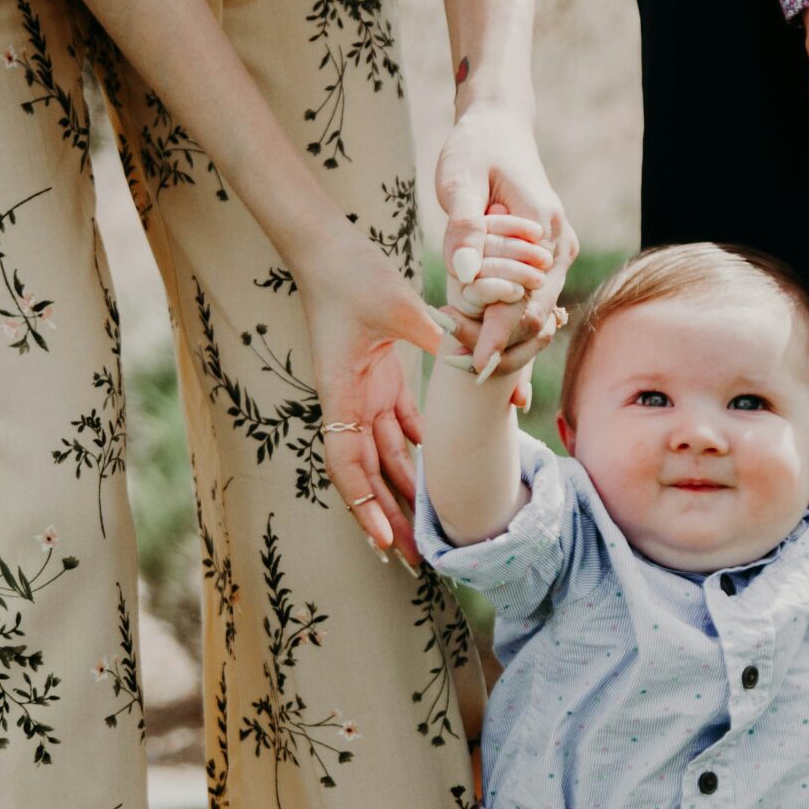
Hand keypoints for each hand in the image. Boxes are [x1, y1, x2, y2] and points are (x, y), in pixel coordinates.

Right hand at [295, 242, 443, 566]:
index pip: (347, 464)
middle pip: (367, 475)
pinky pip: (399, 426)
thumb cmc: (352, 273)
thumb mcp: (397, 305)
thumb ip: (438, 334)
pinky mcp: (379, 379)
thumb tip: (480, 353)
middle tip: (417, 561)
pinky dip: (416, 451)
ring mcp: (363, 393)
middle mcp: (348, 402)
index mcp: (341, 393)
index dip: (364, 507)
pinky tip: (439, 473)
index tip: (384, 544)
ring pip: (385, 456)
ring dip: (405, 491)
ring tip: (431, 529)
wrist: (329, 247)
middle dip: (389, 519)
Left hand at [435, 102, 578, 369]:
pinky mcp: (547, 258)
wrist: (498, 128)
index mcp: (544, 227)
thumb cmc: (475, 149)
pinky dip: (512, 325)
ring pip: (537, 314)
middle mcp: (559, 245)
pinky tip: (487, 347)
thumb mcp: (461, 180)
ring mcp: (557, 253)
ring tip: (468, 363)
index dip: (498, 333)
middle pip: (536, 314)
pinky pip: (533, 301)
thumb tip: (466, 274)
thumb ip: (465, 226)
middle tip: (460, 368)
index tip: (473, 365)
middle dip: (502, 346)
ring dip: (507, 340)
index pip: (524, 296)